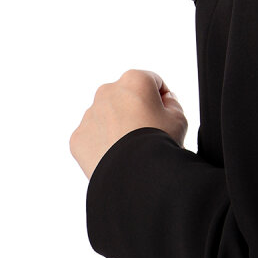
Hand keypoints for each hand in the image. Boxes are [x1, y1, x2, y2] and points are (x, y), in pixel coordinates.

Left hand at [69, 69, 187, 180]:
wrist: (134, 177)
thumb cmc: (159, 145)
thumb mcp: (180, 119)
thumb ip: (172, 103)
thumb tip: (164, 102)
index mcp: (134, 80)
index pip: (153, 83)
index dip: (163, 101)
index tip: (165, 118)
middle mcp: (108, 91)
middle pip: (127, 98)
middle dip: (136, 111)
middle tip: (148, 135)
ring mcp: (90, 114)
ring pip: (108, 116)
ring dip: (118, 126)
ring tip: (131, 150)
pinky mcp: (78, 136)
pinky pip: (93, 136)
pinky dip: (103, 144)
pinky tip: (117, 157)